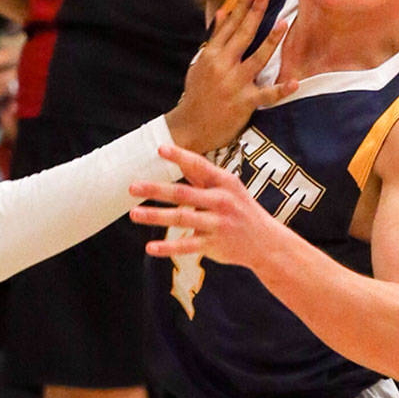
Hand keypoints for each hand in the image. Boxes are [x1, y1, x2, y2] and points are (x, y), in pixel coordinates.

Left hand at [129, 143, 279, 267]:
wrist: (266, 243)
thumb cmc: (241, 210)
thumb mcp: (229, 189)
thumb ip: (203, 177)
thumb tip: (178, 159)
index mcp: (225, 183)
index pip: (200, 166)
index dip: (180, 157)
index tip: (159, 149)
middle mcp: (222, 201)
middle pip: (184, 193)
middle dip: (156, 190)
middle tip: (132, 187)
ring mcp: (218, 224)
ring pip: (182, 218)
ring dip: (155, 216)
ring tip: (134, 214)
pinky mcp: (214, 244)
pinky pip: (187, 246)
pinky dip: (168, 248)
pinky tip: (150, 247)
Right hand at [163, 0, 296, 153]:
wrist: (190, 126)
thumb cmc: (197, 93)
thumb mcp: (200, 63)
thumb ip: (215, 38)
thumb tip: (223, 12)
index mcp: (211, 55)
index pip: (229, 24)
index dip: (241, 4)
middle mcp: (222, 66)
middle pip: (243, 34)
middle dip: (255, 11)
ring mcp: (234, 84)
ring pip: (257, 58)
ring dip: (271, 40)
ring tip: (284, 23)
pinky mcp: (244, 103)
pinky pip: (267, 95)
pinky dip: (281, 89)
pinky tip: (294, 82)